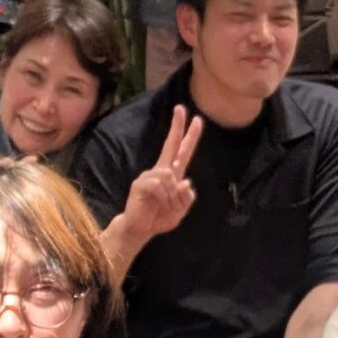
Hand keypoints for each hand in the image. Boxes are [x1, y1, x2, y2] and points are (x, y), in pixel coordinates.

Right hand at [116, 105, 203, 246]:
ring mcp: (150, 175)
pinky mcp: (141, 183)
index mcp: (173, 175)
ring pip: (169, 175)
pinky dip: (163, 197)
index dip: (190, 136)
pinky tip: (155, 203)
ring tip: (165, 206)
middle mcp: (161, 171)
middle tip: (181, 108)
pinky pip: (159, 185)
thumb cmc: (159, 218)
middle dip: (177, 126)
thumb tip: (186, 182)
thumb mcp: (180, 211)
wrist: (140, 229)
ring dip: (172, 195)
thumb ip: (186, 199)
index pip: (182, 151)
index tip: (197, 119)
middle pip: (171, 145)